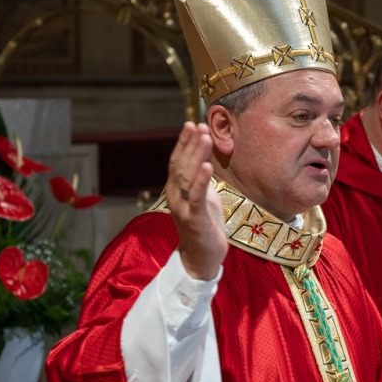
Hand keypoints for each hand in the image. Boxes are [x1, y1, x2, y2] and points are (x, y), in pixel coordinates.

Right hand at [167, 122, 227, 279]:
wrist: (202, 258)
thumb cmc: (204, 226)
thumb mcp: (203, 198)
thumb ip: (200, 180)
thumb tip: (204, 160)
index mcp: (177, 189)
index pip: (178, 160)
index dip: (184, 142)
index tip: (192, 124)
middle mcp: (176, 195)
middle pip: (180, 164)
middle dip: (190, 143)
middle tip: (199, 124)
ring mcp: (183, 206)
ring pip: (187, 176)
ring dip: (196, 154)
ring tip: (204, 137)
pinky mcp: (194, 218)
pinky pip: (197, 196)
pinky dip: (201, 180)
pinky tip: (206, 166)